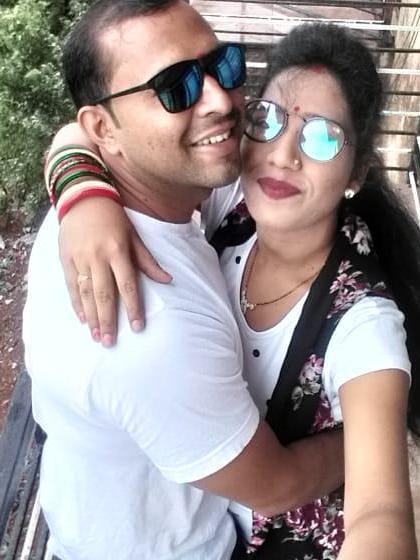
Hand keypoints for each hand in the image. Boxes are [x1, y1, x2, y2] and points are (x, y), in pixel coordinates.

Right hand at [59, 196, 171, 345]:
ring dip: (92, 317)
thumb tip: (168, 280)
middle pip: (104, 294)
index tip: (137, 327)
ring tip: (97, 336)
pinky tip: (82, 318)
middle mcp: (98, 257)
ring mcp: (80, 259)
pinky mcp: (66, 259)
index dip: (133, 307)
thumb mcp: (134, 236)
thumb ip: (148, 260)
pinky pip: (71, 286)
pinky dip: (76, 303)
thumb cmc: (114, 218)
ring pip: (86, 293)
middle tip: (110, 342)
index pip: (128, 285)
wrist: (83, 198)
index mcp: (118, 251)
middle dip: (108, 320)